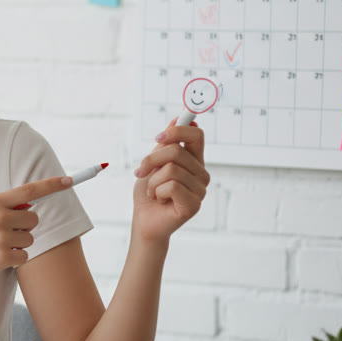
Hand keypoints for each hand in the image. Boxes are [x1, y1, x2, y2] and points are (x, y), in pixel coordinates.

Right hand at [0, 175, 74, 284]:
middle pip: (34, 219)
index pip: (29, 190)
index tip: (70, 180)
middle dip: (25, 226)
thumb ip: (5, 208)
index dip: (52, 185)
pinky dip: (14, 259)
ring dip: (19, 244)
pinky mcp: (2, 257)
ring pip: (30, 239)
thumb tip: (31, 207)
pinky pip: (24, 257)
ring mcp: (1, 237)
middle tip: (4, 232)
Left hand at [132, 118, 208, 241]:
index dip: (178, 130)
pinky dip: (157, 192)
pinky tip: (159, 200)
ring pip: (171, 170)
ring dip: (152, 181)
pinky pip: (171, 187)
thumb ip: (165, 144)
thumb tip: (178, 119)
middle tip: (141, 172)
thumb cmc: (148, 194)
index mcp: (193, 161)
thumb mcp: (153, 164)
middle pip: (177, 151)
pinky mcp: (193, 204)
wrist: (144, 221)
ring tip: (153, 192)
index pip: (196, 136)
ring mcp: (200, 190)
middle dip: (151, 160)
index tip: (158, 137)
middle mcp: (201, 174)